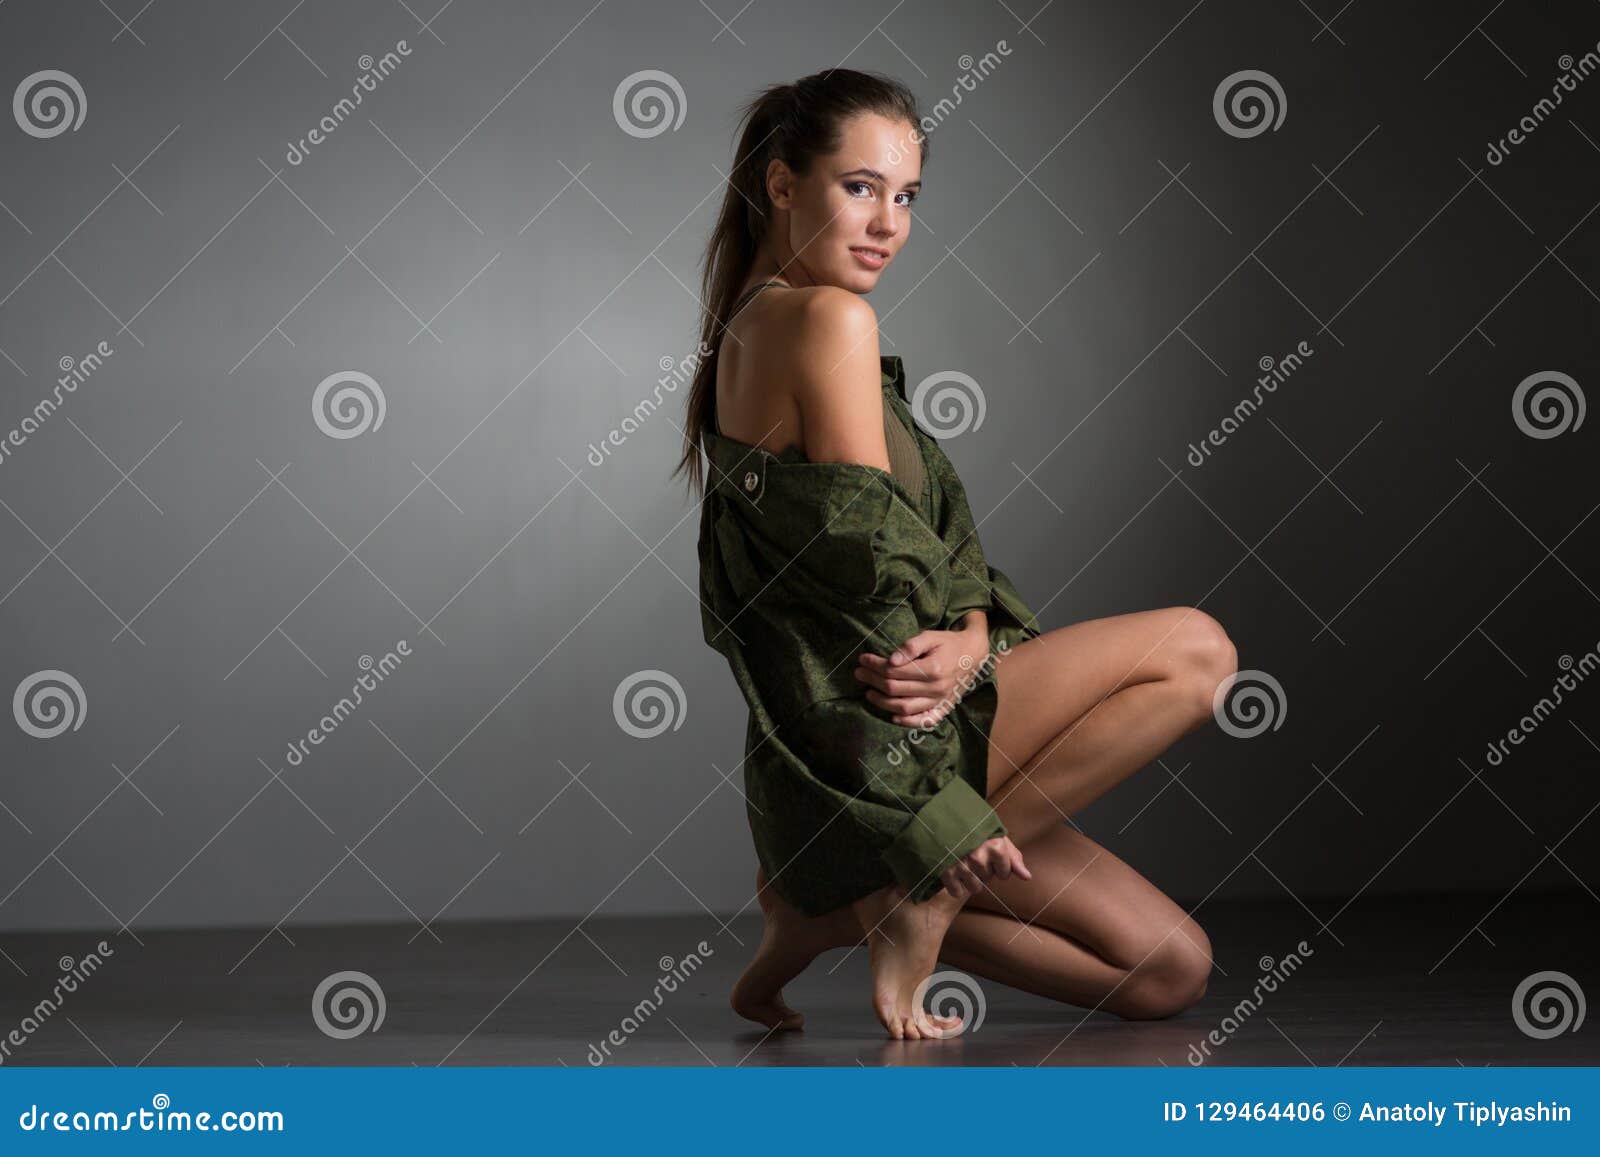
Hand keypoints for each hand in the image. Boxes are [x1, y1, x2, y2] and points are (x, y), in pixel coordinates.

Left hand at [854, 621, 990, 727]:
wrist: (974, 655)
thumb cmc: (948, 643)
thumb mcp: (930, 637)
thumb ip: (911, 646)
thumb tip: (891, 660)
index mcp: (932, 668)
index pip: (894, 671)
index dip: (875, 665)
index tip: (863, 659)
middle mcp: (936, 688)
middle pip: (895, 689)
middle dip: (873, 680)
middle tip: (859, 673)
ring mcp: (940, 701)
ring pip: (904, 707)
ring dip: (882, 702)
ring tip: (869, 693)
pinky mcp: (943, 709)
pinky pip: (923, 721)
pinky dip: (906, 721)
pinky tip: (892, 715)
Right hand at [939, 835, 1030, 899]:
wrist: (942, 817)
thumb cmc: (974, 827)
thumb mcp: (997, 836)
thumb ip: (1013, 857)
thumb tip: (1027, 877)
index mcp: (995, 846)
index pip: (1004, 874)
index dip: (998, 866)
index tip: (988, 853)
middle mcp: (979, 857)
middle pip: (988, 879)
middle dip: (982, 869)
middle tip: (972, 853)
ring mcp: (962, 865)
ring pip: (975, 888)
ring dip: (970, 879)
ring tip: (963, 862)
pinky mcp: (946, 872)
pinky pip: (957, 892)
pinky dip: (955, 886)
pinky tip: (953, 871)